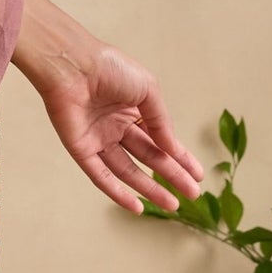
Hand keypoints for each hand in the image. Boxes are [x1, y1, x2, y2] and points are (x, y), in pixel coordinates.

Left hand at [12, 0, 204, 214]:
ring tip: (173, 206)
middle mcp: (117, 126)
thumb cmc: (110, 69)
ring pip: (128, 170)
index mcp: (134, 108)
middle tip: (192, 194)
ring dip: (150, 188)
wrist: (73, 65)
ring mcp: (99, 139)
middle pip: (148, 157)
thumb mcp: (148, 91)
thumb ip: (160, 122)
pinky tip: (137, 207)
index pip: (161, 138)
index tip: (198, 175)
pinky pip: (100, 176)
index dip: (180, 157)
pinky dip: (118, 192)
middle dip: (171, 175)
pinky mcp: (81, 149)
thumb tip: (173, 148)